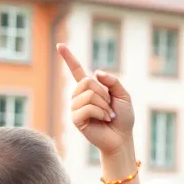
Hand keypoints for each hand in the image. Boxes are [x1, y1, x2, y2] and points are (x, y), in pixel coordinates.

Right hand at [57, 43, 134, 157]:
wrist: (122, 138)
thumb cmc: (122, 118)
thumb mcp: (123, 96)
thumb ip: (113, 82)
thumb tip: (96, 73)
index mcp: (89, 89)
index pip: (77, 71)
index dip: (69, 58)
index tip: (60, 45)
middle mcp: (79, 96)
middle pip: (87, 82)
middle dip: (104, 94)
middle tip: (110, 107)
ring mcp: (75, 107)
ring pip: (88, 95)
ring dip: (104, 105)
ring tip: (107, 115)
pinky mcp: (76, 119)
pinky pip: (88, 108)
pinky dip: (100, 113)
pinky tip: (104, 120)